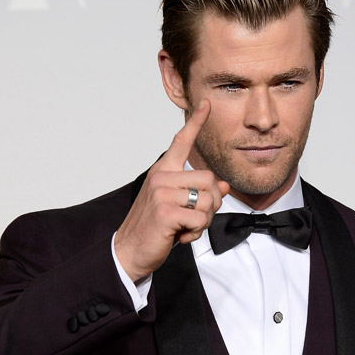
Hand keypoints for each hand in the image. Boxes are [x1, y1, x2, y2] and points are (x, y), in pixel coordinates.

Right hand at [114, 100, 229, 281]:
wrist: (130, 251)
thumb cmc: (154, 228)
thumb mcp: (178, 206)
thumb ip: (199, 193)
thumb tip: (224, 186)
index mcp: (162, 171)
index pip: (181, 142)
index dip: (196, 123)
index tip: (207, 104)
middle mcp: (161, 177)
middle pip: (210, 180)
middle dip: (212, 204)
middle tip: (196, 218)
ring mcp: (162, 193)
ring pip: (208, 200)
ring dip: (204, 220)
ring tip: (186, 228)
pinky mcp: (165, 211)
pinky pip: (200, 218)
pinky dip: (196, 232)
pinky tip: (180, 236)